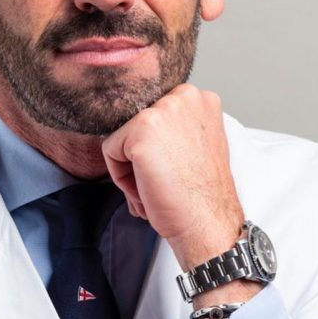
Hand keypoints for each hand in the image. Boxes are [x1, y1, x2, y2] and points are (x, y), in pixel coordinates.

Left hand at [101, 84, 245, 271]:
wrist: (208, 222)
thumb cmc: (200, 192)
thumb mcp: (194, 143)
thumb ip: (172, 127)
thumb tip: (141, 128)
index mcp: (198, 98)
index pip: (149, 116)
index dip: (156, 149)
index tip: (174, 168)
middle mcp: (184, 96)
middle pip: (134, 126)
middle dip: (141, 158)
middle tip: (165, 180)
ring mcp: (163, 111)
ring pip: (121, 139)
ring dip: (131, 169)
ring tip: (158, 186)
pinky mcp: (142, 130)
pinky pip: (110, 152)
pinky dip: (121, 177)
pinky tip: (148, 188)